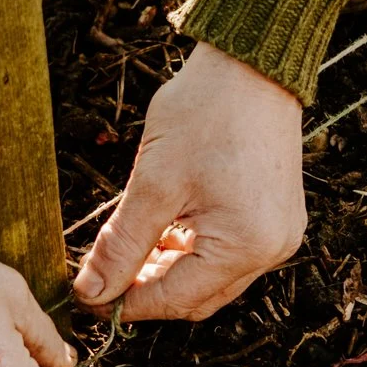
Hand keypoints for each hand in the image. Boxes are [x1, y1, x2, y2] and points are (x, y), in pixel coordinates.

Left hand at [74, 42, 305, 321]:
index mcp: (246, 246)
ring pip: (211, 277)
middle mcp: (272, 249)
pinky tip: (164, 228)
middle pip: (197, 296)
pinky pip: (229, 253)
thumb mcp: (153, 183)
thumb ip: (122, 245)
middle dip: (148, 290)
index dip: (127, 303)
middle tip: (102, 275)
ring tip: (129, 246)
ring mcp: (279, 233)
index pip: (176, 300)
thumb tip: (91, 292)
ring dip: (169, 270)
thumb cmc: (205, 113)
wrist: (252, 63)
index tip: (86, 296)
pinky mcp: (276, 217)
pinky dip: (193, 250)